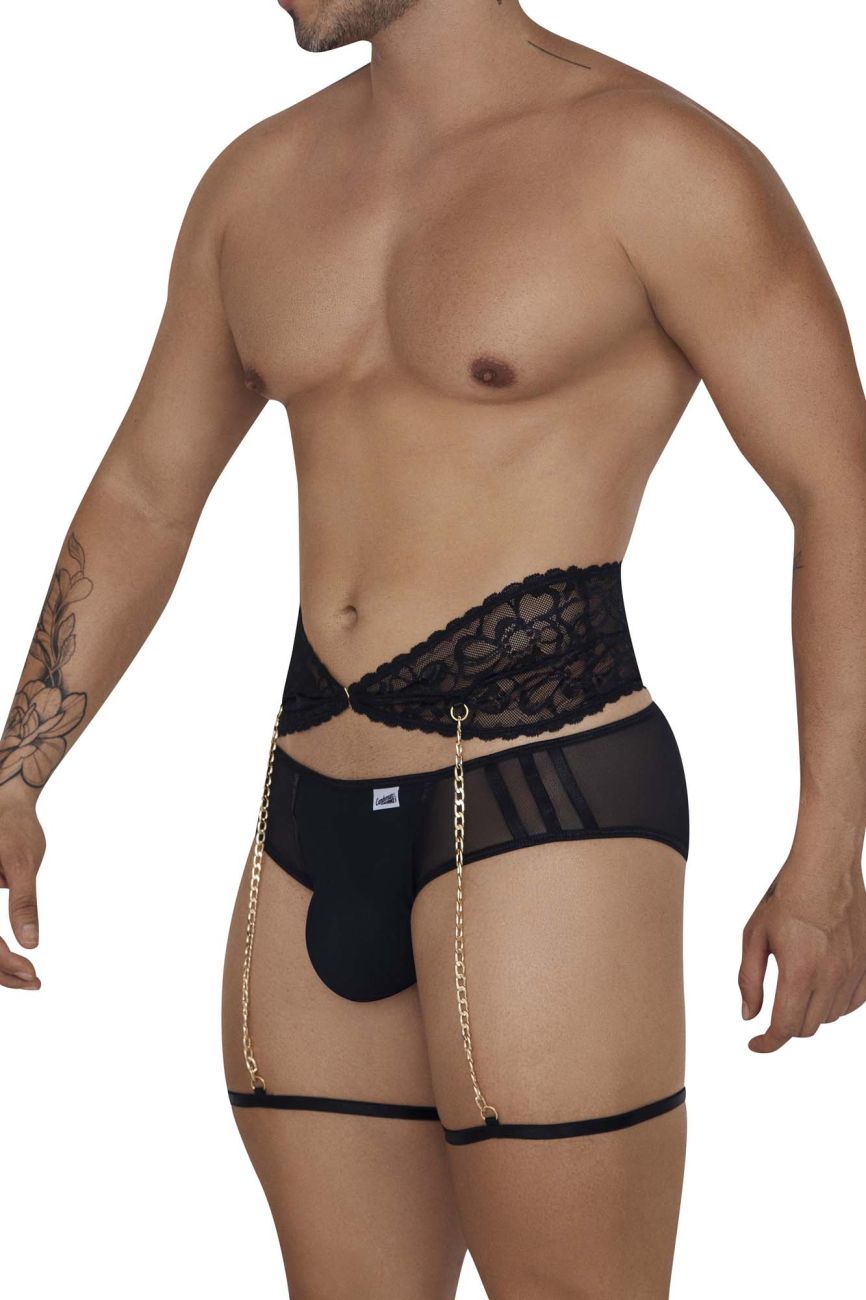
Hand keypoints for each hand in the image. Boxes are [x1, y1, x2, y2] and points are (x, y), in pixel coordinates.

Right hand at [0, 789, 46, 989]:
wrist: (4, 800)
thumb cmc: (15, 826)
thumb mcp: (23, 863)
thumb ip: (24, 902)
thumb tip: (31, 944)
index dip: (3, 962)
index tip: (32, 972)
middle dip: (0, 970)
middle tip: (34, 981)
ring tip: (28, 978)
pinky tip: (14, 963)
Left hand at [738, 854, 865, 1050]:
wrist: (826, 870)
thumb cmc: (786, 899)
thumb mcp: (755, 936)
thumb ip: (749, 979)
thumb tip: (749, 1015)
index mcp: (800, 971)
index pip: (785, 1028)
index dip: (767, 1043)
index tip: (755, 1044)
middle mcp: (831, 977)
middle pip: (808, 1027)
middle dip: (785, 1026)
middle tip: (771, 1012)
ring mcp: (854, 972)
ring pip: (830, 1017)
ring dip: (810, 1014)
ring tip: (794, 991)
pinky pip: (853, 1003)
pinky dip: (835, 1005)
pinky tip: (821, 990)